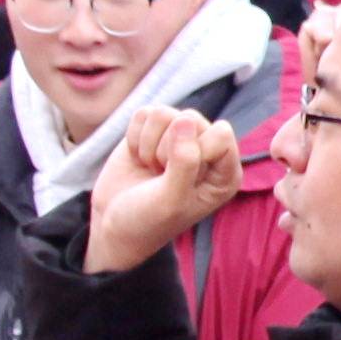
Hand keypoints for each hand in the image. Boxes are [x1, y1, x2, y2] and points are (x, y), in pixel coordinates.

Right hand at [86, 105, 246, 276]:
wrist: (114, 225)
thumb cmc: (149, 220)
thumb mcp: (171, 200)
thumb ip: (185, 161)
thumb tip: (185, 119)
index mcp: (226, 172)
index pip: (221, 134)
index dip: (194, 152)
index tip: (179, 179)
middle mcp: (208, 150)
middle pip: (191, 119)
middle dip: (166, 150)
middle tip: (160, 177)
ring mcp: (180, 137)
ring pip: (165, 114)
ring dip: (149, 145)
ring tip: (151, 169)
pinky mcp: (153, 130)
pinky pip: (144, 114)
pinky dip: (134, 138)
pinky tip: (138, 159)